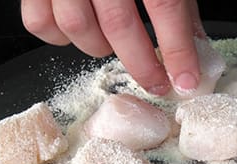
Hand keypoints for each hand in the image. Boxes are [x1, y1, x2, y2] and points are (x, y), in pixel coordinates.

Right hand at [21, 0, 204, 95]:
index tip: (186, 80)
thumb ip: (179, 3)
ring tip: (112, 44)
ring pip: (76, 26)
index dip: (178, 50)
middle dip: (142, 65)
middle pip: (119, 25)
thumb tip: (196, 44)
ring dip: (99, 48)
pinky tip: (80, 30)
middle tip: (156, 82)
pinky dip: (60, 38)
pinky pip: (40, 22)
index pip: (165, 7)